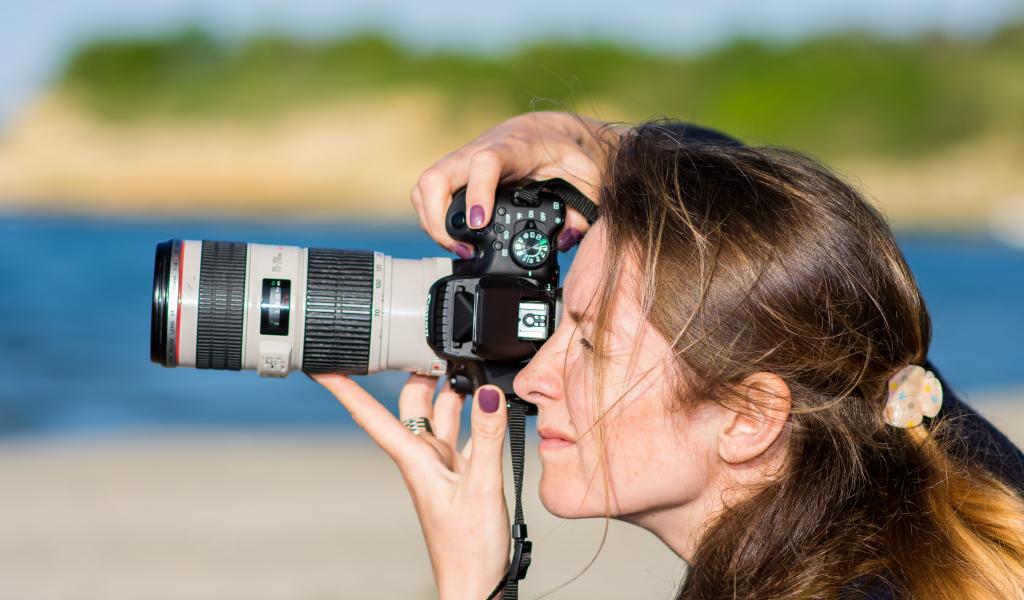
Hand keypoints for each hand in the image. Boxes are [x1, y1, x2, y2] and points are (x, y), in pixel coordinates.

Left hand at [313, 373, 510, 598]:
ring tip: (464, 361)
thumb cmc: (468, 549)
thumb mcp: (482, 488)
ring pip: (439, 413)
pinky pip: (463, 432)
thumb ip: (487, 438)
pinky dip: (474, 415)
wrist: (475, 583)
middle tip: (427, 339)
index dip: (344, 387)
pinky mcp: (461, 473)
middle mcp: (423, 457)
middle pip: (411, 402)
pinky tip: (489, 405)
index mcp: (414, 459)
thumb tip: (487, 394)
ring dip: (449, 389)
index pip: (370, 414)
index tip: (320, 363)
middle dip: (416, 370)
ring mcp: (442, 465)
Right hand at [411, 111, 622, 257]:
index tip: (479, 223)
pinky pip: (428, 193)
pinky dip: (432, 218)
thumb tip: (564, 239)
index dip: (476, 192)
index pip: (484, 163)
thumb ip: (582, 210)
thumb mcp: (587, 178)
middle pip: (437, 176)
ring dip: (431, 222)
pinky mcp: (456, 174)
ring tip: (458, 249)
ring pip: (426, 186)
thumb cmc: (567, 152)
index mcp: (513, 148)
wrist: (551, 130)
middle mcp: (479, 150)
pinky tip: (453, 238)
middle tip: (463, 249)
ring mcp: (462, 161)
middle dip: (438, 219)